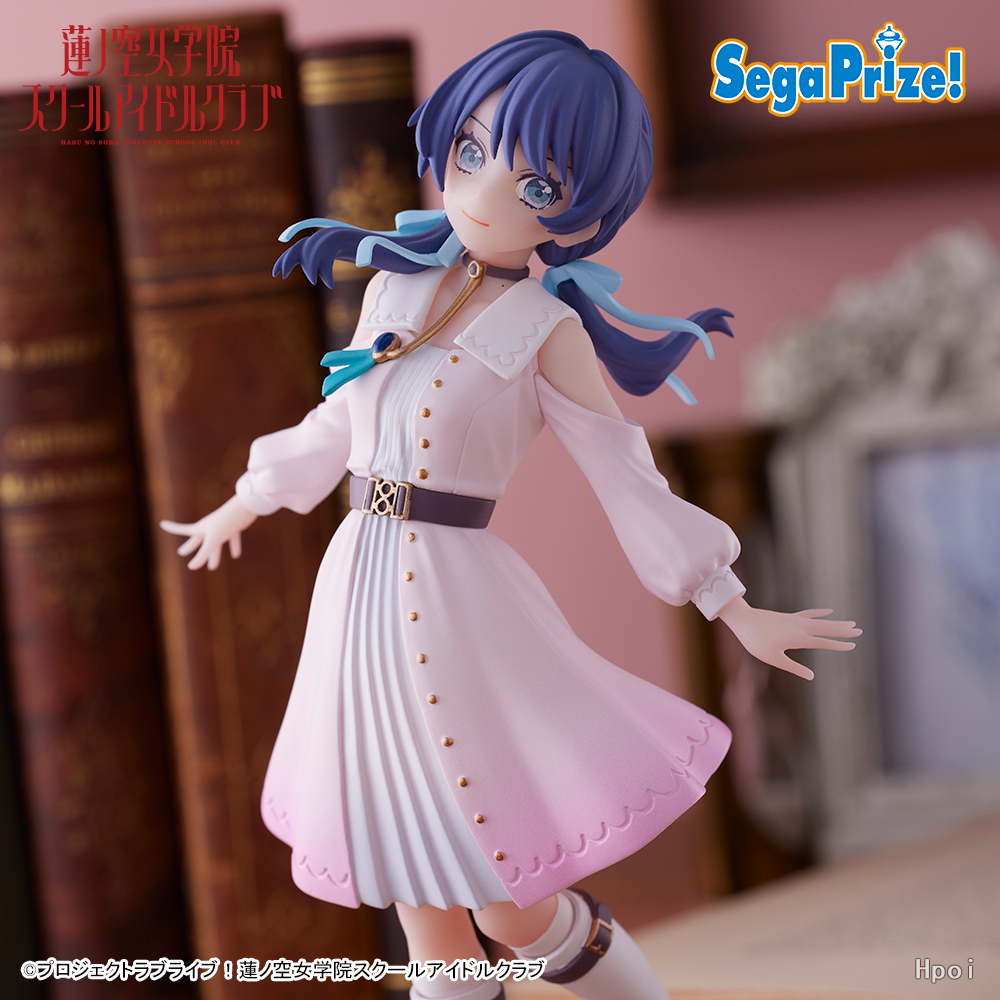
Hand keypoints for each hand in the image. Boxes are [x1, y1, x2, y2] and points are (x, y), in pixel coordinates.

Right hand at [160, 495, 257, 570]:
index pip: (183, 529)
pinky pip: (232, 539)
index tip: (162, 523)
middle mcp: (209, 527)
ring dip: (213, 555)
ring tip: (212, 567)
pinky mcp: (233, 528)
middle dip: (190, 547)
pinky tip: (236, 555)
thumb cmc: (226, 522)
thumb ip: (202, 555)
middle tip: (181, 552)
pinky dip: (233, 546)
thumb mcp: (213, 541)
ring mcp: (221, 527)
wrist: (246, 506)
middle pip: (197, 540)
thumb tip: (191, 568)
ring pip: (215, 544)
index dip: (172, 528)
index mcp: (201, 528)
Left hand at [717, 596, 860, 679]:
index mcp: (798, 639)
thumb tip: (811, 676)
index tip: (853, 645)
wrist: (743, 620)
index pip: (823, 642)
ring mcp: (795, 620)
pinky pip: (809, 614)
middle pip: (826, 629)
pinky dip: (820, 613)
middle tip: (860, 631)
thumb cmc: (755, 642)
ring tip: (851, 622)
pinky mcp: (789, 617)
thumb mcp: (773, 658)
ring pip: (821, 621)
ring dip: (836, 622)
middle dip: (843, 631)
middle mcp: (800, 627)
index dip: (838, 644)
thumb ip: (793, 667)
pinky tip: (829, 611)